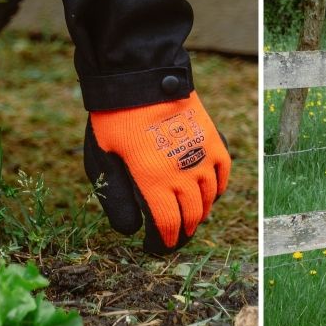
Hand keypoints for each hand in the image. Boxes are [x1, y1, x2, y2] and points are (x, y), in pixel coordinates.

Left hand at [83, 92, 230, 252]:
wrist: (140, 76)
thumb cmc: (114, 119)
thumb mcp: (102, 159)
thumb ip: (116, 198)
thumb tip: (131, 230)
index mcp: (154, 181)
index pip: (167, 226)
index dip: (163, 243)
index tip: (154, 249)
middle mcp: (183, 174)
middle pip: (190, 217)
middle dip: (181, 234)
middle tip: (171, 240)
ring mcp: (201, 156)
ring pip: (208, 199)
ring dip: (199, 215)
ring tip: (188, 220)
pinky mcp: (212, 140)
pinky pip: (223, 174)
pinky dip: (217, 190)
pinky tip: (208, 196)